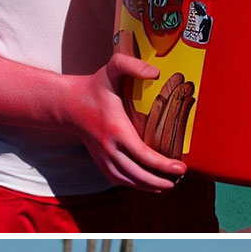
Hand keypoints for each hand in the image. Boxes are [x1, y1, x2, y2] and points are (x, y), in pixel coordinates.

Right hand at [70, 52, 186, 190]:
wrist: (69, 104)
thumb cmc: (94, 87)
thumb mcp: (112, 69)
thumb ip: (131, 65)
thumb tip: (155, 73)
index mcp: (117, 130)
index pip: (144, 155)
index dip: (164, 165)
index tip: (181, 168)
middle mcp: (110, 148)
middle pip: (139, 174)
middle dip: (161, 181)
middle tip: (179, 180)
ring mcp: (103, 158)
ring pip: (130, 181)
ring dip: (150, 186)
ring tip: (168, 185)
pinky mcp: (100, 162)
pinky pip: (119, 179)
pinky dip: (135, 185)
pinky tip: (149, 184)